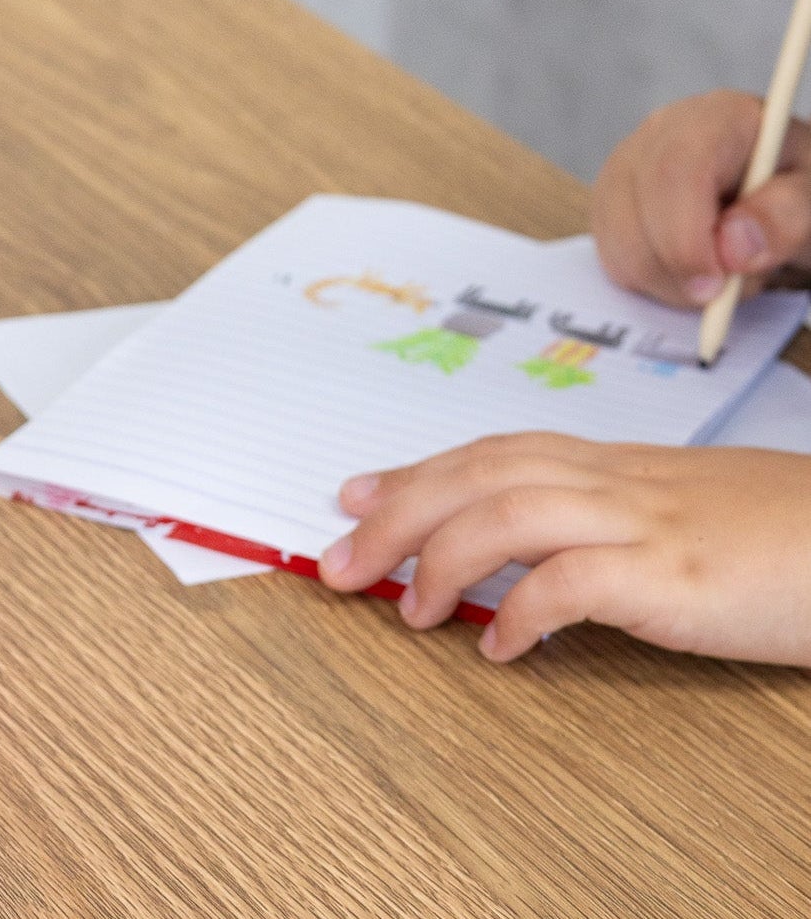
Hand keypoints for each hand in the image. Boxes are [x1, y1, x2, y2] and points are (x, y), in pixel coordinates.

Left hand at [316, 433, 810, 663]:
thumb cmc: (773, 531)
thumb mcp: (671, 509)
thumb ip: (595, 515)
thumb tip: (519, 549)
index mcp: (607, 465)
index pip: (485, 455)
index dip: (412, 473)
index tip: (351, 496)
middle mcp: (612, 482)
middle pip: (476, 478)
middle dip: (396, 517)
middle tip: (339, 563)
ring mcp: (642, 524)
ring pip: (509, 514)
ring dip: (443, 560)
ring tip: (408, 611)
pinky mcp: (674, 576)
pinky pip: (576, 583)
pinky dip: (524, 612)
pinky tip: (500, 650)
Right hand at [592, 89, 810, 308]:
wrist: (780, 195)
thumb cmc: (797, 191)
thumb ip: (787, 215)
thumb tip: (733, 246)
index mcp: (716, 119)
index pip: (674, 170)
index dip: (684, 234)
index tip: (715, 282)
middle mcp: (658, 134)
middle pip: (636, 206)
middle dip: (677, 267)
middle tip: (723, 293)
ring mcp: (625, 167)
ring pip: (617, 238)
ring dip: (667, 280)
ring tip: (720, 272)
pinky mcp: (610, 203)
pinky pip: (612, 255)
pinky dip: (652, 280)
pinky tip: (691, 268)